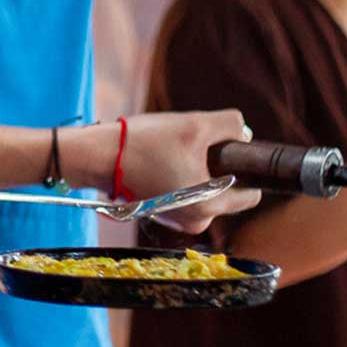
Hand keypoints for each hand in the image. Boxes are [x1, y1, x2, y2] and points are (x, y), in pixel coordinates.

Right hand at [112, 111, 262, 232]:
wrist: (97, 156)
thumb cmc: (144, 143)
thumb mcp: (195, 124)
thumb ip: (230, 125)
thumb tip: (244, 135)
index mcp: (209, 207)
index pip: (250, 195)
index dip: (243, 167)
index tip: (225, 149)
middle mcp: (196, 222)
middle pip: (226, 189)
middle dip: (214, 166)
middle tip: (188, 146)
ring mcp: (177, 219)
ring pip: (204, 188)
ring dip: (196, 169)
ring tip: (171, 152)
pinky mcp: (162, 212)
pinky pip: (186, 192)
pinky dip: (180, 176)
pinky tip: (161, 160)